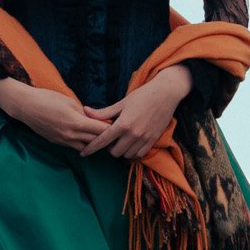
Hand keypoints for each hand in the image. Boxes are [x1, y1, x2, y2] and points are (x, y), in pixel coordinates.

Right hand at [0, 74, 110, 151]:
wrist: (25, 106)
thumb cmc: (47, 98)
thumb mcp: (69, 101)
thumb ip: (84, 113)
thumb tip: (94, 119)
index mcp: (77, 123)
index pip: (101, 130)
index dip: (111, 128)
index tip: (120, 125)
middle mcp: (71, 135)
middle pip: (96, 141)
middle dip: (106, 138)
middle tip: (116, 134)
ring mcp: (64, 141)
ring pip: (86, 147)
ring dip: (94, 143)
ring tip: (102, 138)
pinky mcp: (57, 142)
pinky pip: (75, 146)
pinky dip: (83, 143)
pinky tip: (87, 138)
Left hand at [78, 64, 192, 159]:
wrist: (166, 93)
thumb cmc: (142, 95)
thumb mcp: (121, 103)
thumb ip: (103, 112)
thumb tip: (85, 111)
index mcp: (123, 124)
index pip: (102, 141)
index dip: (91, 148)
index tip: (83, 153)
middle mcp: (133, 134)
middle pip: (114, 152)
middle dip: (109, 148)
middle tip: (110, 139)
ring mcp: (144, 138)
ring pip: (127, 155)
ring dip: (121, 150)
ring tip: (121, 140)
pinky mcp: (153, 140)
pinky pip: (139, 154)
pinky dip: (133, 152)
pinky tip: (131, 143)